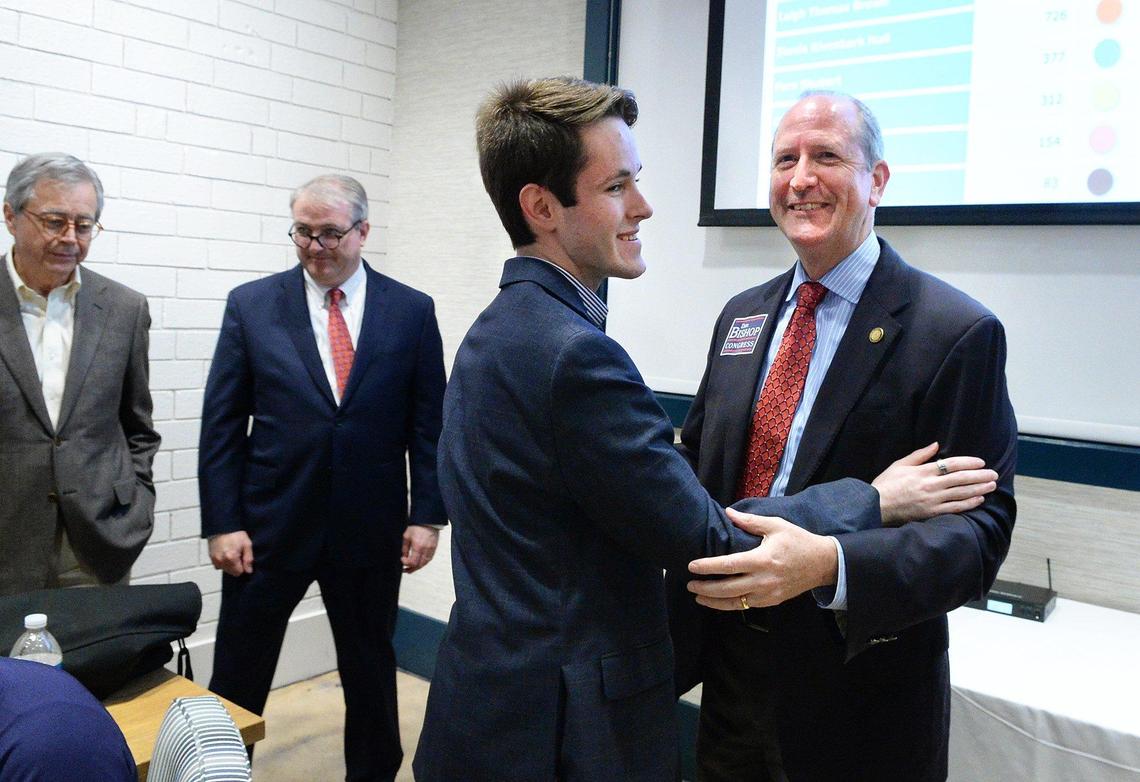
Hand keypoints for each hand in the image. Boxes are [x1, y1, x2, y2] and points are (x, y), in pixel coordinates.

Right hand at [208, 531, 253, 576]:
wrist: (222, 526)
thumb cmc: (235, 533)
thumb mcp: (247, 544)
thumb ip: (248, 559)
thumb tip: (248, 571)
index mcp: (231, 558)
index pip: (238, 572)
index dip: (243, 567)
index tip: (243, 558)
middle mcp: (221, 560)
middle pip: (231, 572)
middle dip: (236, 566)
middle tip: (238, 554)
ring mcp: (215, 559)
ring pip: (225, 569)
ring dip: (229, 564)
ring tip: (232, 552)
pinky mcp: (211, 557)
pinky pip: (218, 565)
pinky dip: (223, 562)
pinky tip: (226, 553)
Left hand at [402, 525, 439, 572]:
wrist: (428, 521)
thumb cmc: (417, 526)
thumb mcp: (406, 536)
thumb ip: (405, 548)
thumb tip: (404, 556)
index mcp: (418, 546)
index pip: (413, 562)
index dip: (406, 563)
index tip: (402, 560)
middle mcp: (426, 549)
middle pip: (419, 565)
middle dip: (412, 569)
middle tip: (406, 570)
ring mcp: (431, 549)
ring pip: (425, 563)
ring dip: (418, 567)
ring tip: (412, 568)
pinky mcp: (434, 548)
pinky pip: (429, 559)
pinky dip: (423, 562)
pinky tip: (419, 562)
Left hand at [686, 509, 837, 609]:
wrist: (823, 563)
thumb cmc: (798, 541)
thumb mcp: (776, 525)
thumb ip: (750, 521)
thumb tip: (728, 512)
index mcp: (762, 559)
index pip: (728, 565)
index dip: (708, 567)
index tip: (692, 566)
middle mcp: (763, 580)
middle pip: (727, 589)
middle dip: (705, 588)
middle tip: (690, 584)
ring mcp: (768, 594)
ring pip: (735, 602)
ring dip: (714, 601)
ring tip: (698, 596)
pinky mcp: (772, 601)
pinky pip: (746, 606)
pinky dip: (730, 605)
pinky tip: (718, 601)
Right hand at [873, 442, 998, 526]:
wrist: (875, 506)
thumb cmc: (885, 484)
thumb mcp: (899, 465)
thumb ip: (919, 455)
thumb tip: (935, 445)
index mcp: (922, 471)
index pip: (951, 464)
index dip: (968, 462)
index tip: (981, 462)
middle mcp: (930, 485)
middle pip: (961, 478)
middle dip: (979, 476)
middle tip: (993, 474)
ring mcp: (932, 500)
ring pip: (961, 493)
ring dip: (979, 488)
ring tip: (991, 485)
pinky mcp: (931, 513)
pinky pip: (955, 508)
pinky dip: (968, 504)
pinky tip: (979, 500)